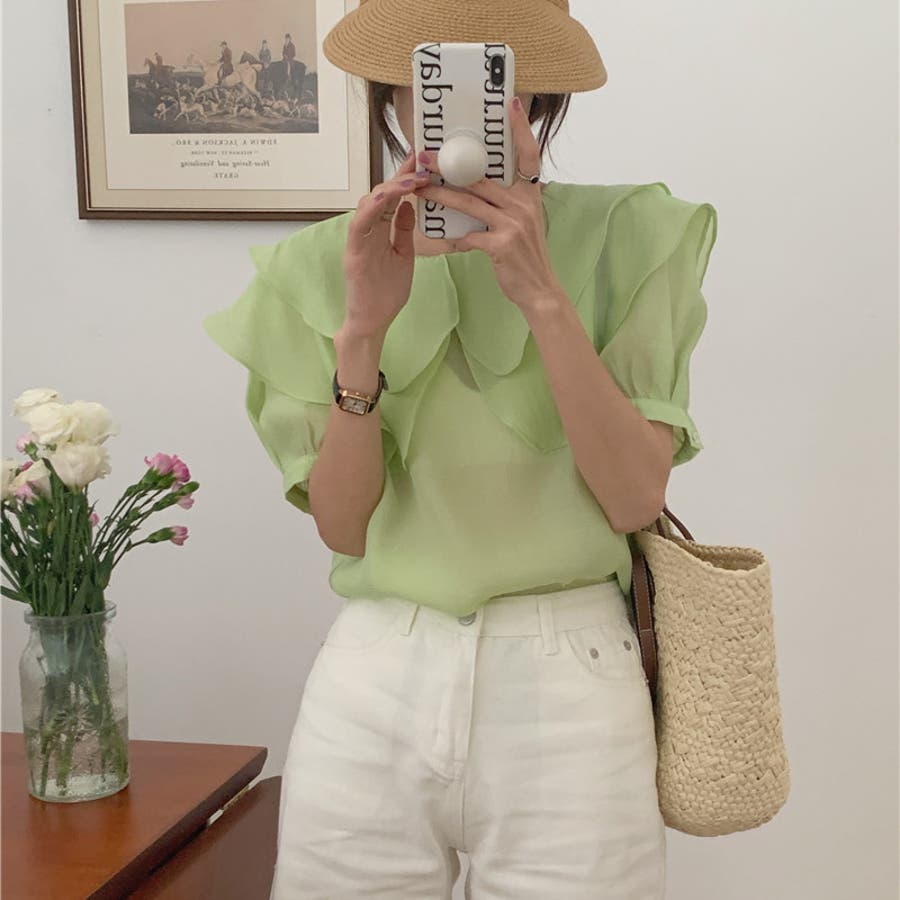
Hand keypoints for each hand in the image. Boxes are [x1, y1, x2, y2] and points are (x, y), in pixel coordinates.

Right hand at [342, 152, 430, 336]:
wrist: (372, 323)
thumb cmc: (385, 294)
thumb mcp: (403, 256)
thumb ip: (404, 231)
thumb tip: (411, 205)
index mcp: (379, 231)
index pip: (393, 198)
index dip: (406, 177)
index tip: (423, 160)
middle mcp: (367, 231)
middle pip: (381, 194)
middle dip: (400, 175)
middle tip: (421, 160)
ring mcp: (358, 241)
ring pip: (369, 203)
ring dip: (390, 188)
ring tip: (412, 178)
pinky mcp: (353, 254)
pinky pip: (359, 225)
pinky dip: (372, 208)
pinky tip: (388, 197)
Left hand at [412, 95, 563, 311]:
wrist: (539, 290)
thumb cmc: (525, 257)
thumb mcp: (525, 223)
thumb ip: (507, 203)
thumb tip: (480, 186)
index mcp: (530, 195)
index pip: (529, 154)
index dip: (520, 129)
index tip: (510, 104)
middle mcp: (523, 204)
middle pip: (482, 177)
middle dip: (451, 165)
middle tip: (427, 156)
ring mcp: (513, 223)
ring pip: (469, 201)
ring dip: (441, 194)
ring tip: (420, 188)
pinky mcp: (501, 244)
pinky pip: (468, 235)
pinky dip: (451, 236)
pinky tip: (438, 236)